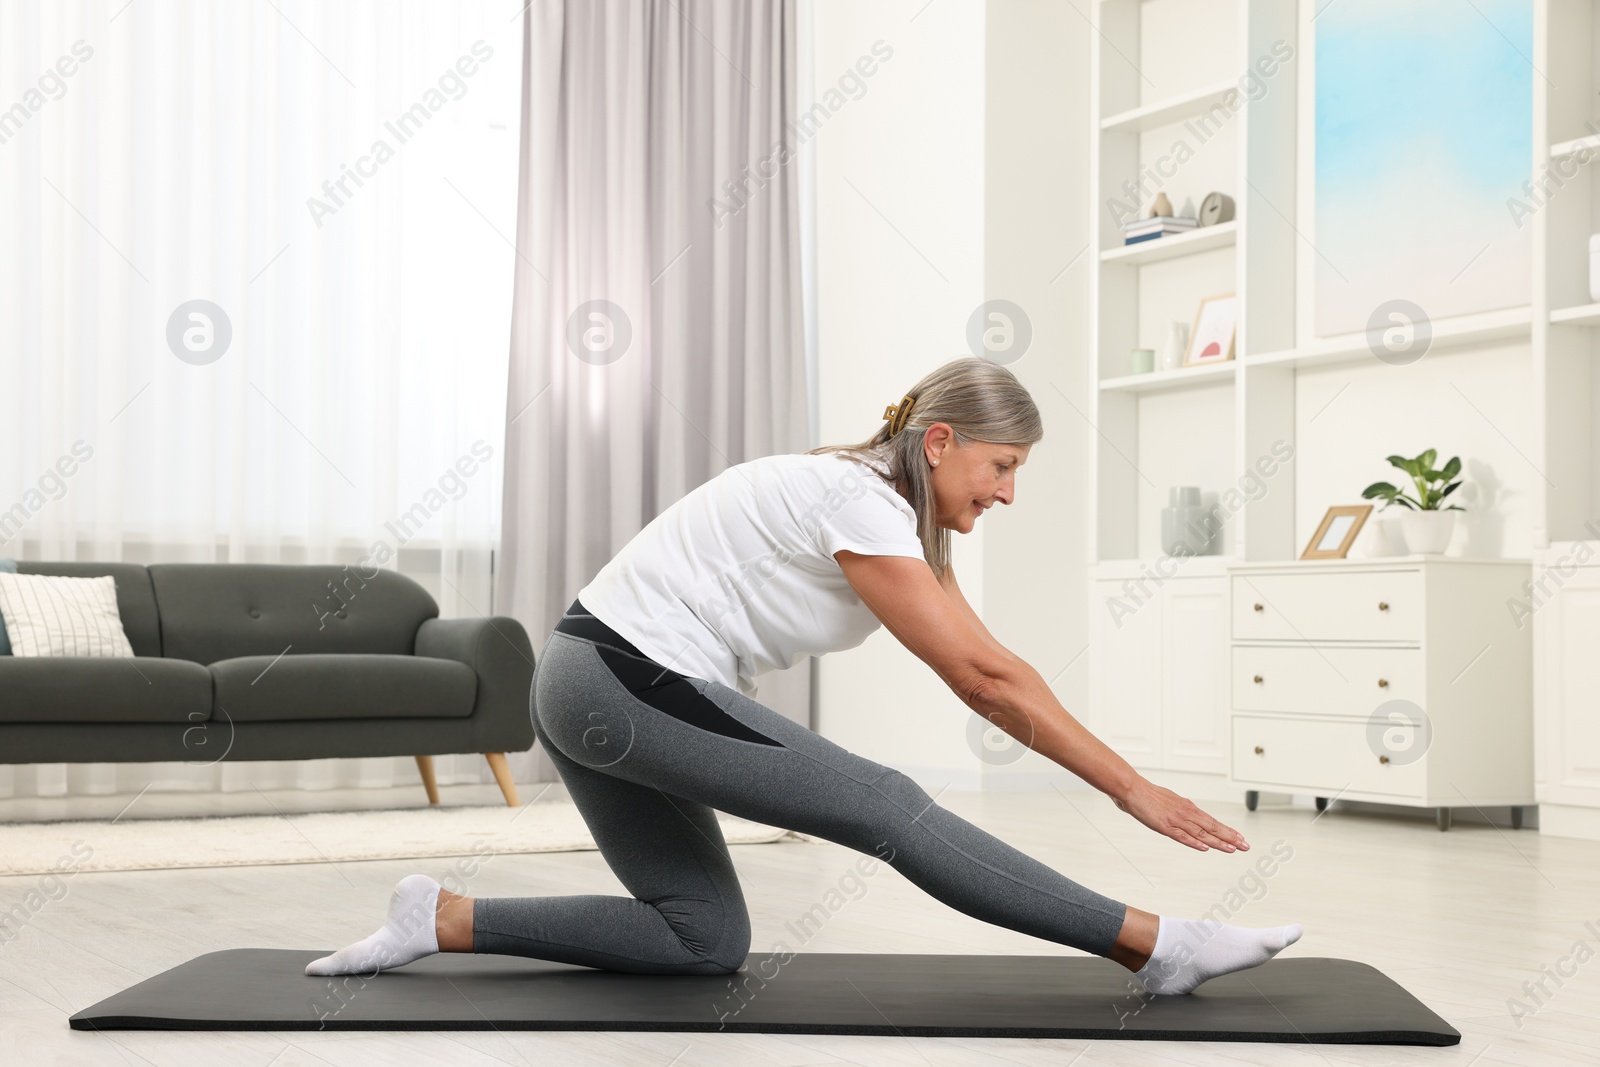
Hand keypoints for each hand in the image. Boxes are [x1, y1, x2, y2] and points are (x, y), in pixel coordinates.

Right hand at [1112, 778, 1249, 852]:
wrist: (1131, 787)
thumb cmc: (1146, 794)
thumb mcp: (1168, 800)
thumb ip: (1177, 810)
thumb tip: (1183, 815)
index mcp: (1187, 807)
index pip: (1211, 821)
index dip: (1226, 830)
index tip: (1239, 838)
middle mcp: (1185, 812)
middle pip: (1212, 827)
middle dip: (1230, 837)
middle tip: (1245, 845)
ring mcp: (1176, 819)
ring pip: (1202, 832)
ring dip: (1219, 841)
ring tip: (1233, 849)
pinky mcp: (1165, 826)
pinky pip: (1182, 836)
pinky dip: (1195, 842)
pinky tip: (1206, 848)